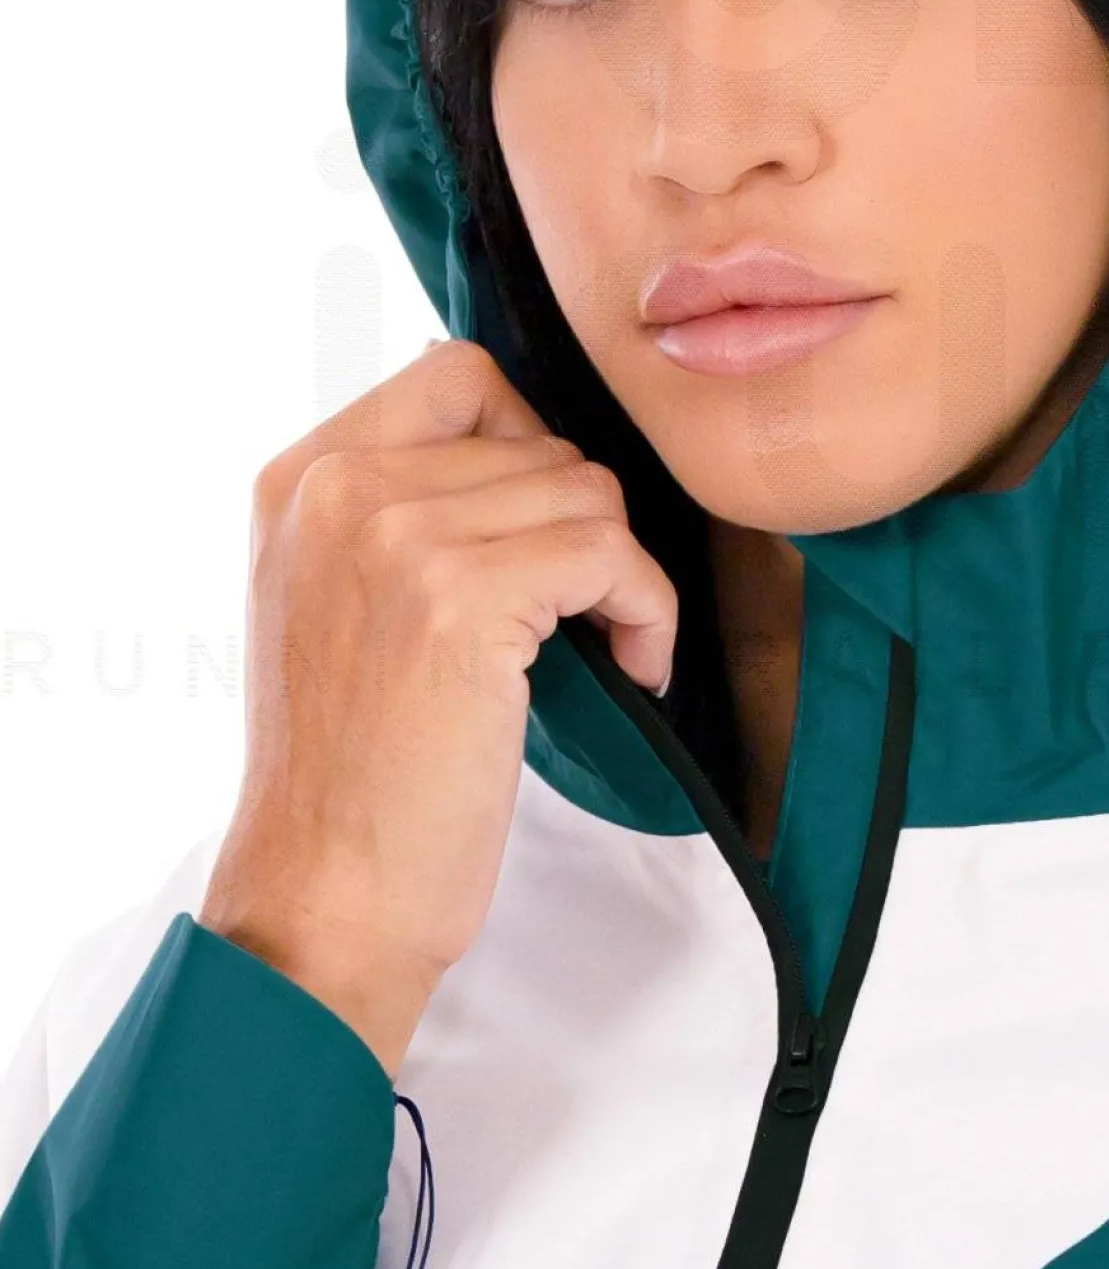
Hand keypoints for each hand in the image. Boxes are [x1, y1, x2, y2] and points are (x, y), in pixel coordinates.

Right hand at [197, 339, 677, 1072]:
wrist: (325, 893)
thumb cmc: (353, 775)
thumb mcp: (334, 606)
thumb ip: (398, 512)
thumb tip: (528, 440)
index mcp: (300, 481)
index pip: (456, 374)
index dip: (531, 441)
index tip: (545, 535)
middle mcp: (336, 488)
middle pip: (538, 437)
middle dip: (583, 528)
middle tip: (584, 618)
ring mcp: (394, 535)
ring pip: (586, 489)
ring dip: (621, 575)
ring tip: (603, 651)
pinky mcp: (461, 595)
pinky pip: (612, 551)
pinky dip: (648, 611)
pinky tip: (631, 670)